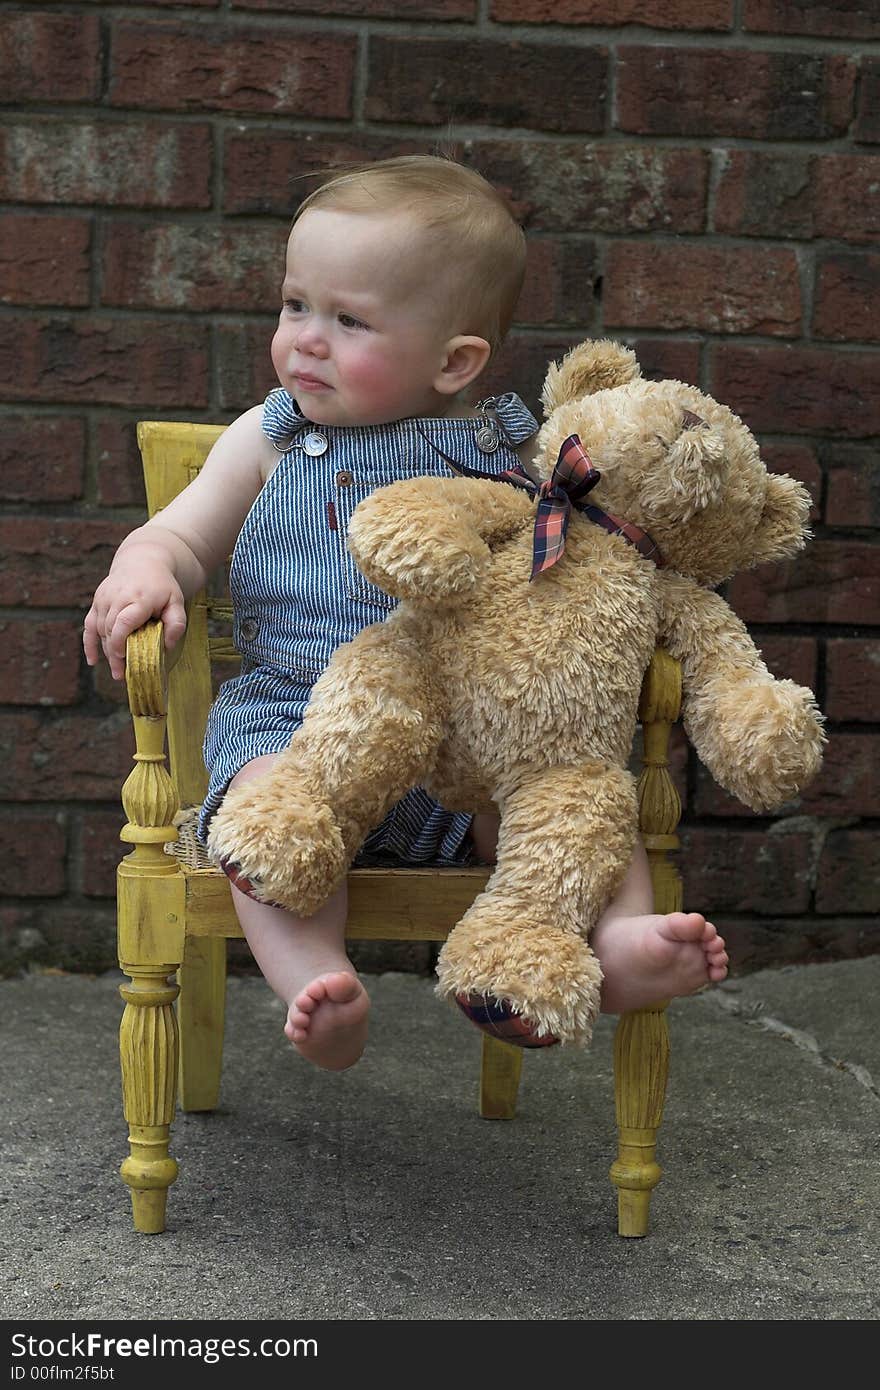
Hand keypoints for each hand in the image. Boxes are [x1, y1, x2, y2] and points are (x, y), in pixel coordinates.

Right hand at [83, 559, 186, 680]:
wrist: (143, 561)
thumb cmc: (162, 586)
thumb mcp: (176, 602)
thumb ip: (177, 623)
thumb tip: (166, 646)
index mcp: (138, 598)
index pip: (123, 622)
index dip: (120, 643)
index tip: (124, 659)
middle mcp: (116, 597)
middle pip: (109, 630)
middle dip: (114, 654)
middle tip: (123, 675)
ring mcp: (103, 598)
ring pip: (99, 630)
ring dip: (105, 652)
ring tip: (117, 671)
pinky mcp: (97, 601)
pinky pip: (88, 624)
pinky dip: (88, 643)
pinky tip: (92, 661)